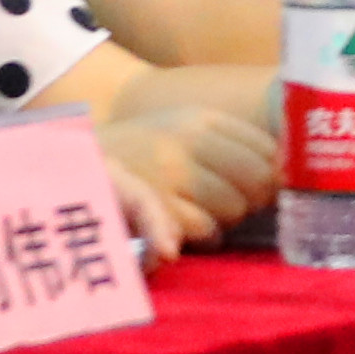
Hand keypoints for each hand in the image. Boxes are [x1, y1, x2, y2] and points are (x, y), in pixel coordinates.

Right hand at [98, 80, 277, 250]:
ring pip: (235, 206)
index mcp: (201, 119)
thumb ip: (228, 143)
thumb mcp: (180, 129)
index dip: (276, 173)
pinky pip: (206, 228)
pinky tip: (190, 231)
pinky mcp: (156, 205)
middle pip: (259, 179)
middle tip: (240, 204)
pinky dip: (205, 234)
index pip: (268, 148)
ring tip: (205, 213)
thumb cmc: (139, 152)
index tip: (270, 185)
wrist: (71, 162)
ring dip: (228, 217)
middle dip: (256, 198)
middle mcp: (189, 140)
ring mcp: (171, 171)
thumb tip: (283, 170)